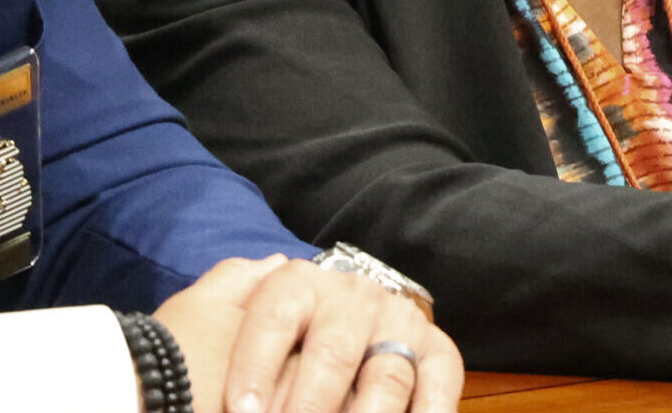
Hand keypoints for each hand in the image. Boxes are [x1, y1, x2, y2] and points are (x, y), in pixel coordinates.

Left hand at [159, 257, 461, 412]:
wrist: (329, 332)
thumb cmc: (269, 340)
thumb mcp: (230, 309)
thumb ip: (231, 291)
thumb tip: (258, 271)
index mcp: (298, 284)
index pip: (276, 317)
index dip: (257, 365)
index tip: (242, 409)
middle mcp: (354, 298)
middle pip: (334, 353)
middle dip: (313, 402)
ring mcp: (399, 324)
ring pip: (386, 377)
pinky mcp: (437, 354)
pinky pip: (441, 381)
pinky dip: (432, 409)